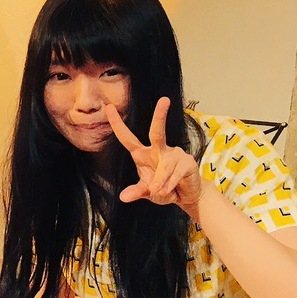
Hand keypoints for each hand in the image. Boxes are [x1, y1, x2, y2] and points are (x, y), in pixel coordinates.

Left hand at [107, 97, 201, 217]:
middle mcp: (158, 150)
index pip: (127, 137)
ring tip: (159, 191)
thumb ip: (136, 192)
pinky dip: (170, 183)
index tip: (109, 107)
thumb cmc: (163, 190)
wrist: (186, 196)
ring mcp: (174, 153)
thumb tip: (123, 198)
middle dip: (161, 115)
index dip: (117, 124)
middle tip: (164, 100)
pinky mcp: (187, 161)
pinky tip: (170, 189)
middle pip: (157, 131)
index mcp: (142, 154)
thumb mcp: (147, 192)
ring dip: (160, 181)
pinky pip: (176, 172)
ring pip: (165, 165)